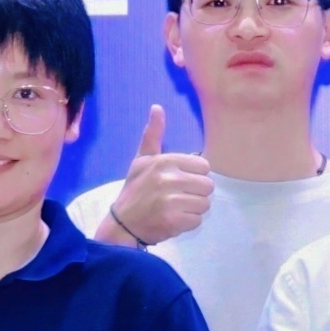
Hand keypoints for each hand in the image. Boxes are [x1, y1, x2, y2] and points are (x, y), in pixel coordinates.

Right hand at [110, 105, 214, 247]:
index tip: (181, 181)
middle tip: (179, 197)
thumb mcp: (142, 160)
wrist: (122, 223)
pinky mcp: (173, 221)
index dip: (195, 175)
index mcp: (164, 161)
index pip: (204, 166)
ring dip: (193, 209)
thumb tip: (157, 107)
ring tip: (176, 209)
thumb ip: (153, 135)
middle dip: (196, 193)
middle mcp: (168, 179)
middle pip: (207, 186)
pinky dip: (188, 223)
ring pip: (204, 204)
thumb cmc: (135, 189)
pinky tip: (174, 220)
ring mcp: (170, 201)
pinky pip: (197, 220)